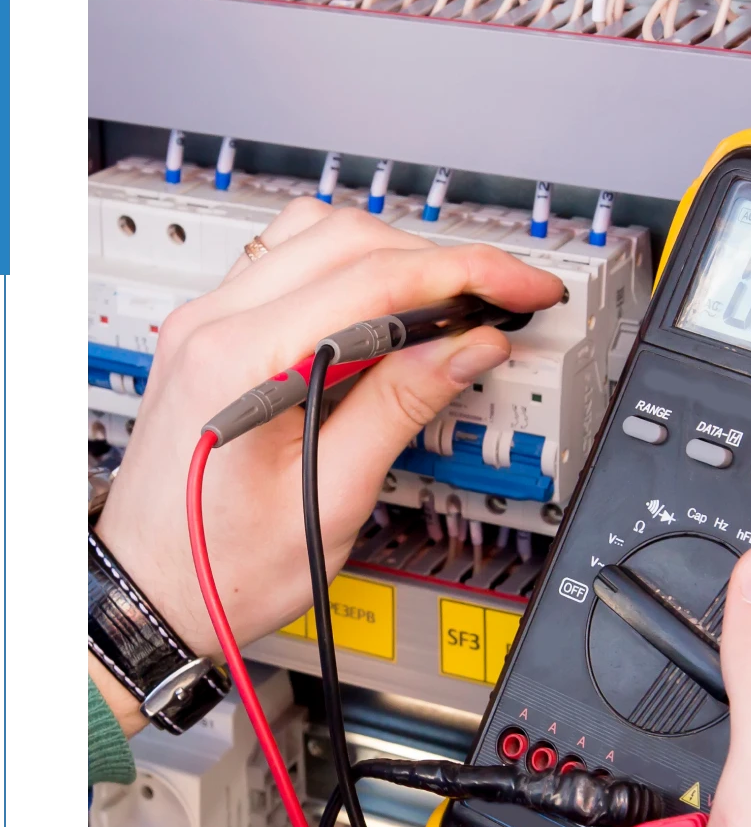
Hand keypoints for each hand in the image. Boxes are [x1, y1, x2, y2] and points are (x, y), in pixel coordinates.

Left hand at [92, 200, 563, 734]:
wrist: (152, 589)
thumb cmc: (224, 565)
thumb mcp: (332, 498)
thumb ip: (400, 408)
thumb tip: (466, 347)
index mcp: (243, 363)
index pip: (375, 278)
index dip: (466, 273)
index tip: (521, 286)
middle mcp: (214, 325)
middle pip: (348, 238)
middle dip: (440, 260)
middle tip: (501, 297)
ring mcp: (207, 322)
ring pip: (318, 236)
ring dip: (395, 259)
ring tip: (450, 306)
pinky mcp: (214, 334)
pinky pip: (291, 266)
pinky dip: (353, 275)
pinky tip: (388, 315)